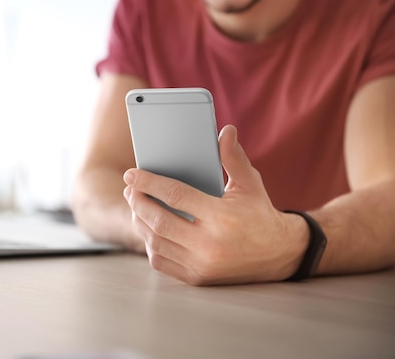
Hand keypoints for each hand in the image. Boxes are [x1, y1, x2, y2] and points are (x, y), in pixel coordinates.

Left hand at [123, 125, 309, 284]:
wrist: (280, 255)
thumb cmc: (260, 214)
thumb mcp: (250, 183)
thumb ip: (233, 158)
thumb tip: (225, 132)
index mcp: (222, 217)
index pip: (175, 196)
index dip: (149, 182)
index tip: (131, 174)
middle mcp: (210, 244)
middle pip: (159, 221)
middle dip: (138, 202)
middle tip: (130, 188)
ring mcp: (202, 264)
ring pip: (156, 242)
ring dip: (140, 222)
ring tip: (136, 205)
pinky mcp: (197, 278)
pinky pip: (162, 261)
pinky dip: (150, 244)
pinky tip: (148, 228)